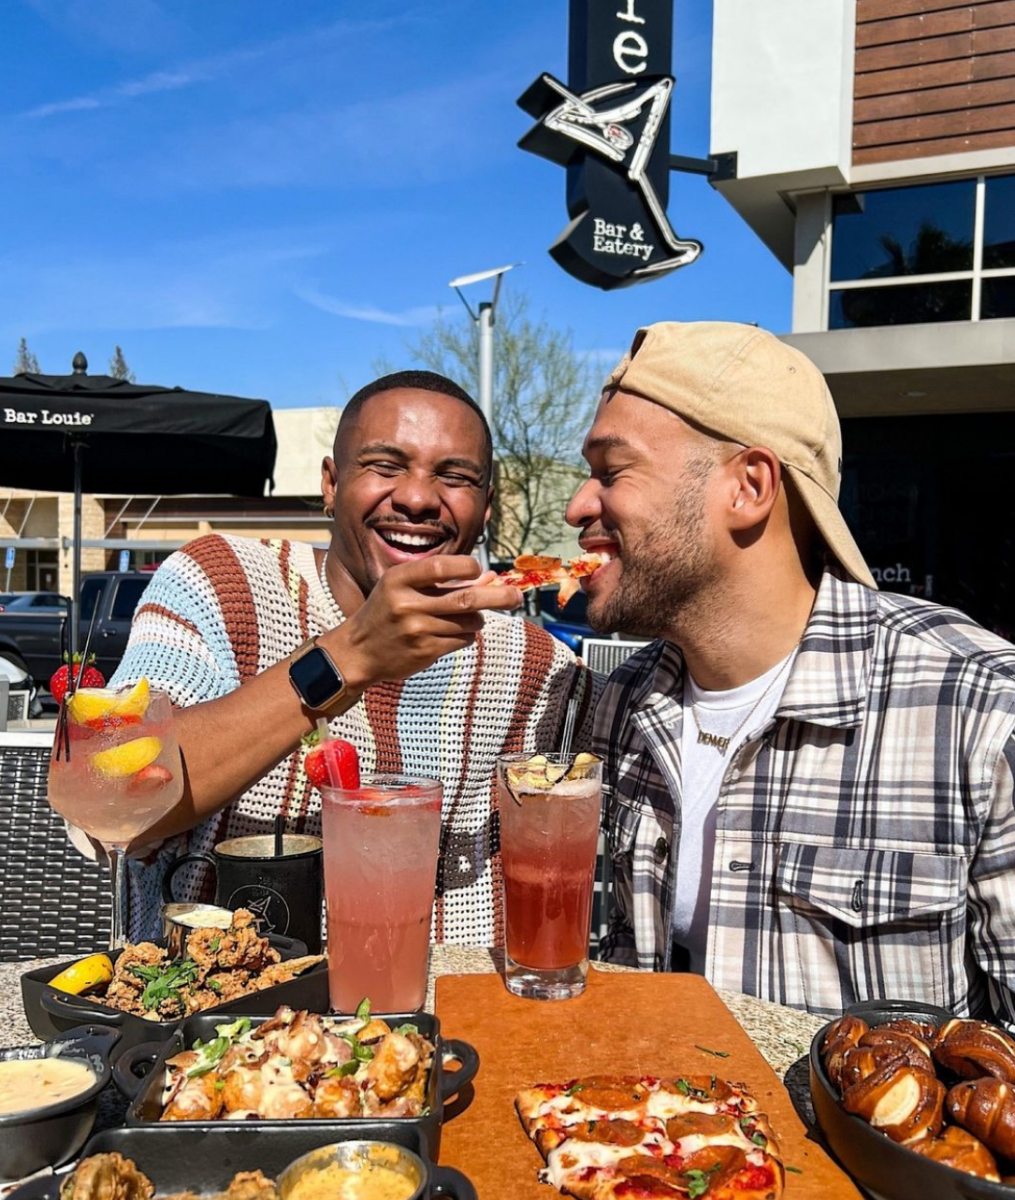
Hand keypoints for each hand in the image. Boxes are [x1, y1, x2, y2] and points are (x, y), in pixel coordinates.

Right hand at [322, 556, 521, 689]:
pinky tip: (452, 633)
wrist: (359, 651)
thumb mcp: (406, 587)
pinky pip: (463, 640)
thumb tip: (491, 577)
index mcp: (398, 579)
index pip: (442, 567)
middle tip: (517, 596)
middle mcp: (406, 604)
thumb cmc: (388, 611)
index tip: (480, 570)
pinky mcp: (425, 652)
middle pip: (466, 598)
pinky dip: (467, 635)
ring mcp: (416, 630)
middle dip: (499, 597)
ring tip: (466, 617)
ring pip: (469, 622)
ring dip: (477, 619)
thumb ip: (445, 581)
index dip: (468, 567)